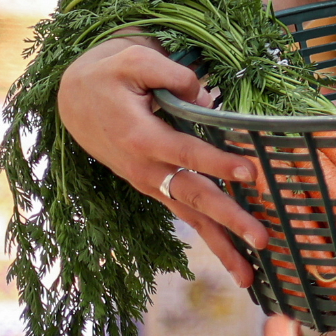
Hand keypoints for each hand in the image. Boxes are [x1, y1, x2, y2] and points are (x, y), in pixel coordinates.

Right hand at [57, 38, 267, 286]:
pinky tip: (234, 256)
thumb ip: (172, 75)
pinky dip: (209, 237)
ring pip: (189, 217)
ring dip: (221, 246)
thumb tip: (207, 100)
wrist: (72, 99)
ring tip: (251, 277)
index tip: (252, 172)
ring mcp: (149, 182)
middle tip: (264, 240)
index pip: (187, 152)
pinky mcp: (154, 187)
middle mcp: (145, 168)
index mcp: (140, 136)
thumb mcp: (134, 58)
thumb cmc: (108, 73)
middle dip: (229, 220)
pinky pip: (185, 214)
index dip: (219, 162)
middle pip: (193, 197)